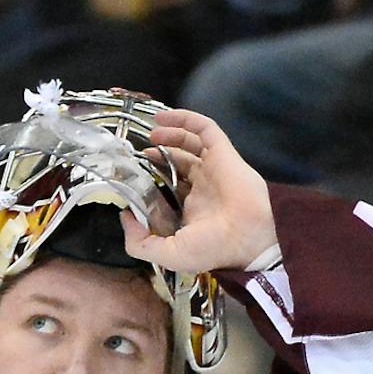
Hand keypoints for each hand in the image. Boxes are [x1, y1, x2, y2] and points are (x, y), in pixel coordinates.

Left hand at [124, 108, 276, 274]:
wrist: (248, 236)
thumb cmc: (213, 248)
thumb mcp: (168, 255)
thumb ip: (140, 243)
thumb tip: (125, 217)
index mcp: (192, 211)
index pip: (169, 190)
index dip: (151, 182)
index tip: (132, 179)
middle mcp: (203, 188)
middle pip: (178, 163)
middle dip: (159, 155)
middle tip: (140, 152)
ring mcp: (213, 168)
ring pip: (190, 143)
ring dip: (170, 135)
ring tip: (151, 133)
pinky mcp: (222, 152)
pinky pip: (204, 128)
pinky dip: (185, 119)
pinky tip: (164, 118)